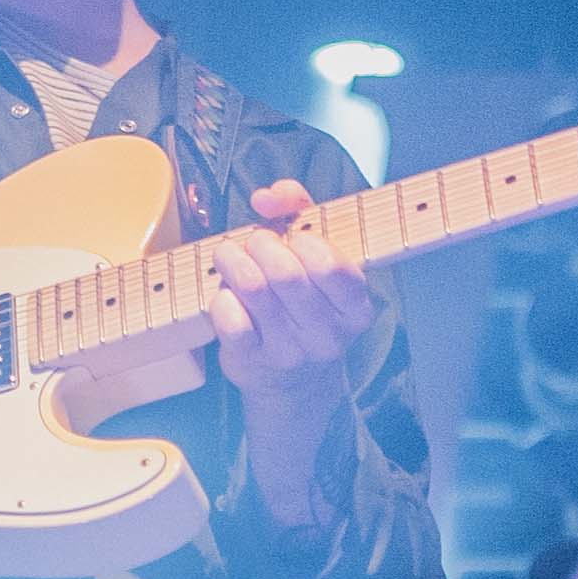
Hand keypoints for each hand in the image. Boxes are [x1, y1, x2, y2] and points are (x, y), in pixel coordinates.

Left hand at [209, 180, 374, 511]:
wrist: (293, 382)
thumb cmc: (305, 302)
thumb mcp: (316, 256)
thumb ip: (299, 210)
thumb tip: (268, 196)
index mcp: (355, 309)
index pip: (335, 269)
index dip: (307, 242)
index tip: (294, 236)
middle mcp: (327, 335)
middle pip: (287, 275)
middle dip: (263, 244)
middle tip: (255, 240)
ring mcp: (289, 352)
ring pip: (254, 290)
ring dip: (234, 260)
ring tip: (230, 253)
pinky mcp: (251, 361)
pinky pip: (230, 319)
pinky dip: (222, 297)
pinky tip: (226, 294)